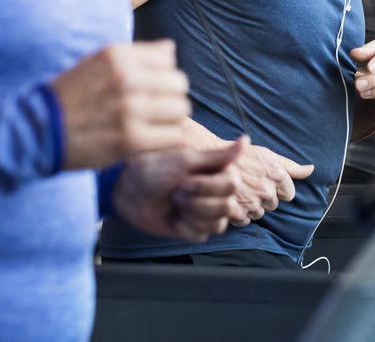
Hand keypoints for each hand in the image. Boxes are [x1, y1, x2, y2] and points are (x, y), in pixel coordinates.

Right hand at [48, 40, 189, 170]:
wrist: (37, 132)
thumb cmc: (69, 97)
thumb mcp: (96, 63)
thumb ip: (136, 55)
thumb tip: (171, 49)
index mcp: (117, 55)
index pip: (167, 59)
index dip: (161, 75)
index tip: (149, 89)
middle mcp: (126, 78)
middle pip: (179, 84)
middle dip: (169, 97)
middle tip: (153, 110)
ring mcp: (130, 109)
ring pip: (180, 109)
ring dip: (169, 119)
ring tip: (150, 125)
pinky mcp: (131, 139)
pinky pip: (172, 135)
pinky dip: (163, 140)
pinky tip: (147, 140)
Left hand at [112, 139, 243, 241]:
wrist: (129, 193)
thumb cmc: (154, 170)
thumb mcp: (186, 160)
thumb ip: (218, 156)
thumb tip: (245, 140)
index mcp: (218, 171)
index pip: (233, 185)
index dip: (208, 186)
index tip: (186, 180)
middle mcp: (216, 191)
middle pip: (227, 206)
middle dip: (198, 201)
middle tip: (176, 193)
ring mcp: (207, 211)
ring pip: (218, 222)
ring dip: (191, 213)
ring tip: (175, 203)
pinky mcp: (196, 228)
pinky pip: (203, 234)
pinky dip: (185, 226)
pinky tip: (174, 217)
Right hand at [226, 140, 314, 226]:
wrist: (213, 157)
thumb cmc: (242, 155)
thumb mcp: (269, 155)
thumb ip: (291, 166)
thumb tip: (311, 169)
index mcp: (276, 175)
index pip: (289, 194)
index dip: (278, 189)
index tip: (265, 181)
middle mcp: (266, 189)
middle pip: (273, 204)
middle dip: (264, 197)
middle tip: (251, 184)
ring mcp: (251, 202)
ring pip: (259, 213)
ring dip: (251, 206)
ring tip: (241, 191)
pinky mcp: (236, 212)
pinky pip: (245, 220)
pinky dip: (239, 213)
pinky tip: (233, 200)